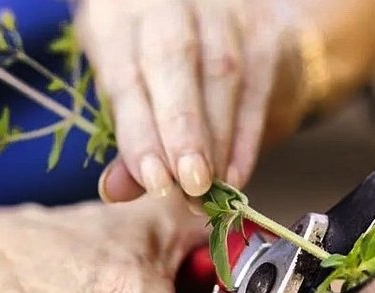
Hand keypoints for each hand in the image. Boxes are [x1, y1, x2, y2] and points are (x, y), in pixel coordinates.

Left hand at [76, 0, 304, 201]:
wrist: (226, 32)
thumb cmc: (164, 75)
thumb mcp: (134, 98)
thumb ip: (128, 142)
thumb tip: (113, 191)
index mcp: (116, 17)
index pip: (124, 74)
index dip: (140, 133)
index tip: (156, 182)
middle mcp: (166, 2)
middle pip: (173, 57)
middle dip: (184, 130)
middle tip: (193, 185)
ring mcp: (219, 10)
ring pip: (221, 73)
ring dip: (217, 142)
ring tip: (211, 191)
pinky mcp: (261, 31)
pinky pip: (256, 89)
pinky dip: (246, 140)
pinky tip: (236, 177)